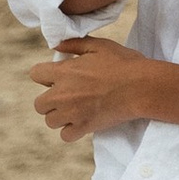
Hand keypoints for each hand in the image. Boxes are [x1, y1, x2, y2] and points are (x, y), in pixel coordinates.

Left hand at [35, 39, 157, 142]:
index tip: (57, 76)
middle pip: (39, 104)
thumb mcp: (100, 46)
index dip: (45, 74)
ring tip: (75, 110)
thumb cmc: (124, 63)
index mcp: (64, 72)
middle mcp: (63, 94)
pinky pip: (66, 135)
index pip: (35, 74)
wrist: (142, 87)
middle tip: (67, 96)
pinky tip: (82, 122)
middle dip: (50, 100)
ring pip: (50, 121)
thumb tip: (55, 45)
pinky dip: (72, 131)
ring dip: (60, 116)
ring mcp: (73, 113)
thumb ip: (74, 44)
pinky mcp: (85, 127)